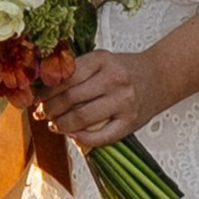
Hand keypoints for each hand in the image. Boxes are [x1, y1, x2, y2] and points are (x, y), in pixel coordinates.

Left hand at [34, 47, 148, 147]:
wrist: (161, 76)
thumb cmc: (125, 70)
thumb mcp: (102, 60)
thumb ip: (78, 71)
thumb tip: (44, 90)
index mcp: (103, 60)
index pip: (65, 77)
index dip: (46, 91)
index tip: (36, 99)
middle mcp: (114, 79)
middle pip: (70, 98)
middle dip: (50, 109)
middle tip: (42, 114)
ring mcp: (124, 102)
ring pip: (82, 118)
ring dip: (62, 125)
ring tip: (55, 125)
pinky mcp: (130, 122)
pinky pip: (101, 136)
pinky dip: (83, 139)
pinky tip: (74, 135)